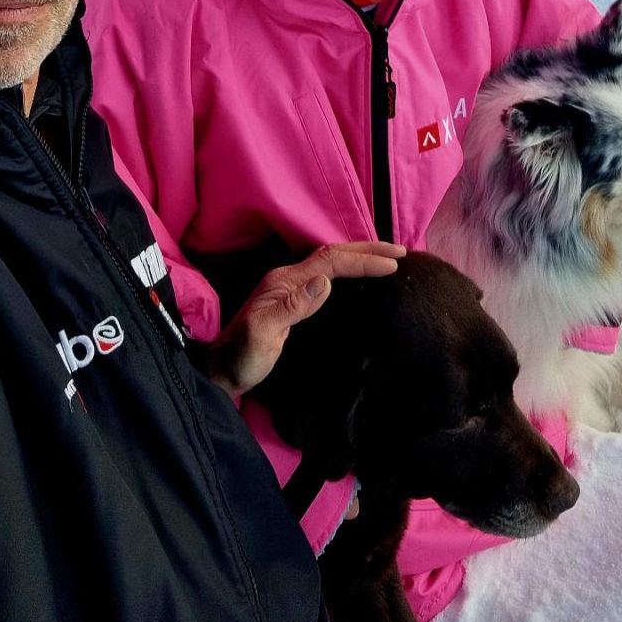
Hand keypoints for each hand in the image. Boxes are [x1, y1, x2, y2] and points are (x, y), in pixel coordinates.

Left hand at [207, 242, 405, 399]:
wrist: (221, 371)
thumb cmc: (242, 357)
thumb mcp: (264, 334)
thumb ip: (293, 306)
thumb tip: (326, 281)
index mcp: (285, 281)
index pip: (330, 262)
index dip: (362, 260)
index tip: (393, 264)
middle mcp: (289, 279)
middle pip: (333, 255)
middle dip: (367, 250)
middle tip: (401, 252)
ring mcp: (291, 290)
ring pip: (330, 263)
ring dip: (359, 257)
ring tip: (387, 257)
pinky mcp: (293, 303)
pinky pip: (328, 277)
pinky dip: (349, 271)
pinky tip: (359, 278)